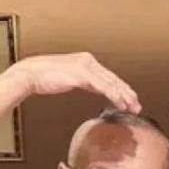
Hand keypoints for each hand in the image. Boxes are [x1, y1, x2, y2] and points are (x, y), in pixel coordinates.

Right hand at [4, 53, 139, 112]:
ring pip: (111, 83)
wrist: (31, 74)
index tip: (130, 99)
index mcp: (87, 61)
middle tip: (137, 106)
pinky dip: (114, 95)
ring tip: (133, 107)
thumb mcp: (71, 78)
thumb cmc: (46, 78)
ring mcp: (86, 66)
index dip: (121, 89)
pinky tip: (121, 103)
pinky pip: (103, 86)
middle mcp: (89, 61)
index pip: (109, 76)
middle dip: (127, 94)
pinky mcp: (82, 74)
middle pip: (113, 79)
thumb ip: (86, 80)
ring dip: (124, 96)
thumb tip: (97, 87)